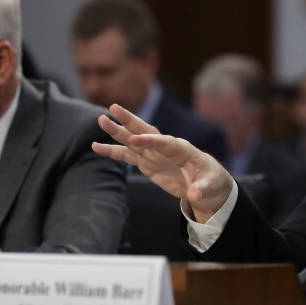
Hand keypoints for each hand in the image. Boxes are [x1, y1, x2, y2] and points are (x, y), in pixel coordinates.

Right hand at [93, 103, 232, 221]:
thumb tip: (195, 196)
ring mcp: (153, 154)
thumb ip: (201, 189)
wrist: (205, 183)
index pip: (164, 142)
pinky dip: (111, 151)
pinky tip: (95, 146)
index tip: (134, 139)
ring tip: (100, 120)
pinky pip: (126, 155)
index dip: (150, 140)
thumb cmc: (210, 180)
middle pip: (145, 131)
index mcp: (181, 148)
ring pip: (132, 140)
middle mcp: (164, 147)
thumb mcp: (210, 186)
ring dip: (116, 131)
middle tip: (113, 108)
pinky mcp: (146, 162)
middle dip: (130, 120)